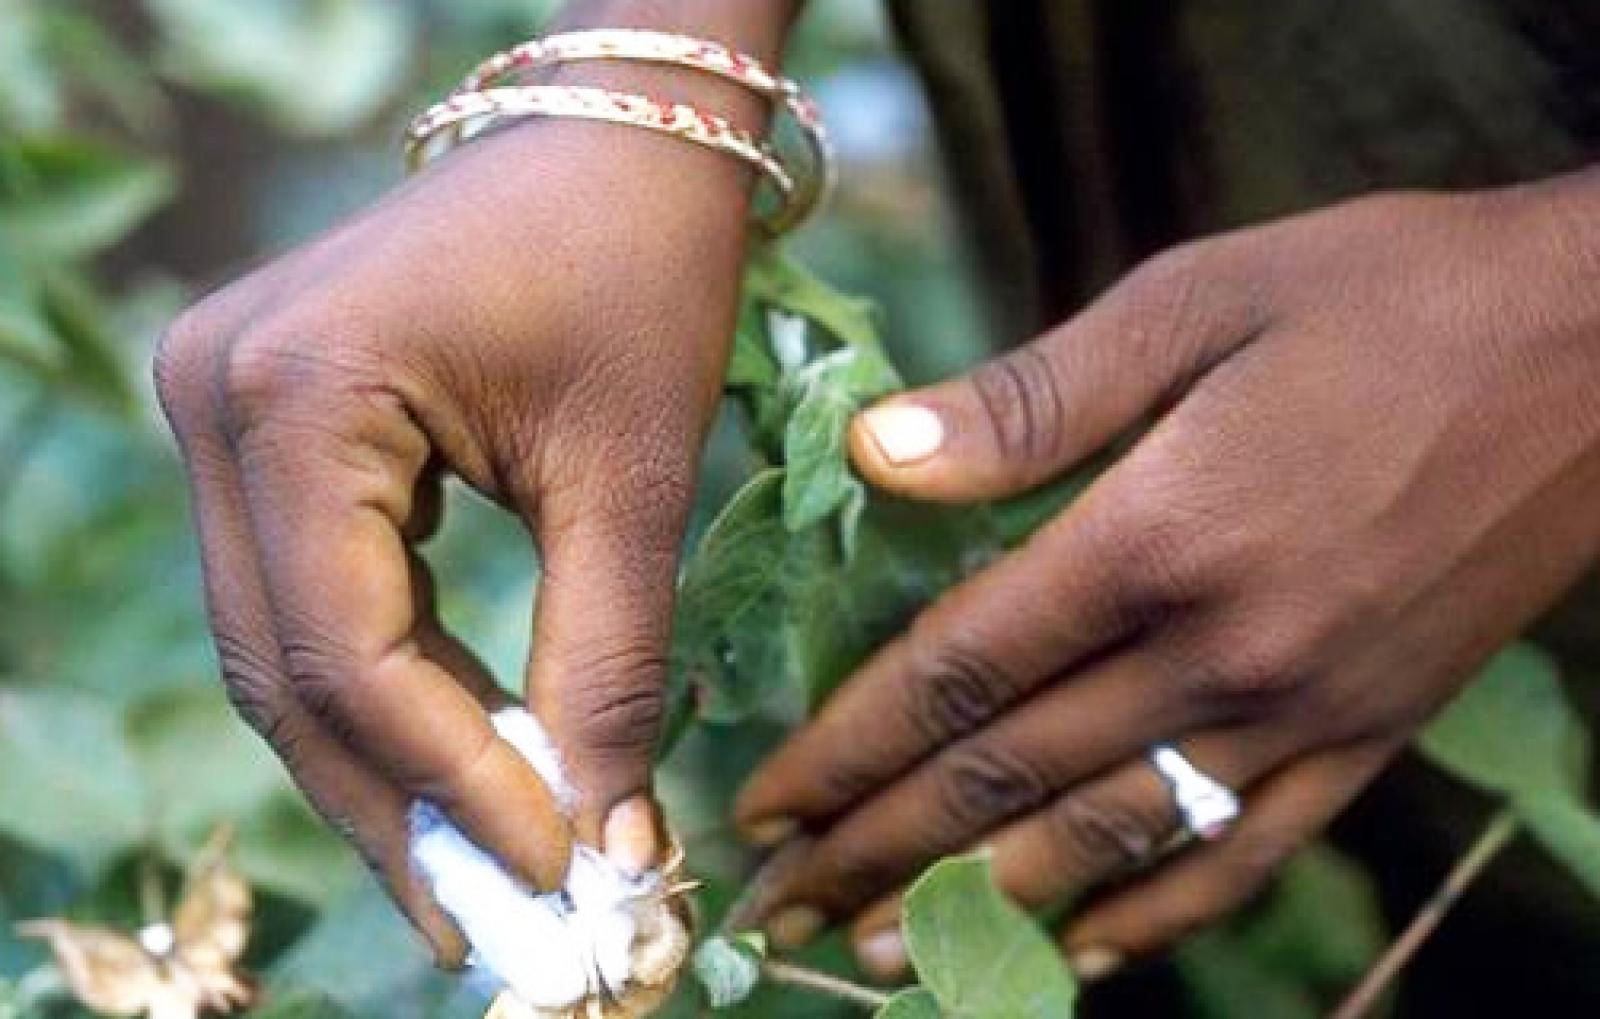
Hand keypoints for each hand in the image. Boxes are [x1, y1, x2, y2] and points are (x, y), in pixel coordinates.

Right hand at [154, 113, 750, 962]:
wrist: (619, 140)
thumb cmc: (640, 270)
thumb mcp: (630, 477)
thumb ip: (603, 667)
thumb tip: (603, 847)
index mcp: (297, 394)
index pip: (347, 650)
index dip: (449, 786)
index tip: (553, 880)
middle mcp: (216, 399)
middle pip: (286, 668)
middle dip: (395, 806)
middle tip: (486, 923)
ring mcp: (222, 409)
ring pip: (285, 645)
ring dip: (383, 763)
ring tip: (480, 867)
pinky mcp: (265, 426)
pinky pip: (307, 591)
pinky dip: (384, 685)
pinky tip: (457, 759)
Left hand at [735, 170, 1599, 977]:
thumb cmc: (1387, 297)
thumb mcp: (1197, 296)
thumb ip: (1033, 396)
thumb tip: (873, 453)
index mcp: (1163, 534)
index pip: (962, 672)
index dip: (849, 746)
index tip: (766, 797)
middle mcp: (1228, 649)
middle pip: (1011, 775)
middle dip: (877, 846)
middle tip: (775, 901)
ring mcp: (1308, 711)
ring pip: (1112, 840)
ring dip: (984, 905)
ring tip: (881, 951)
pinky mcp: (1374, 735)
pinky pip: (1246, 858)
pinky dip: (1155, 918)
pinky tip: (1081, 953)